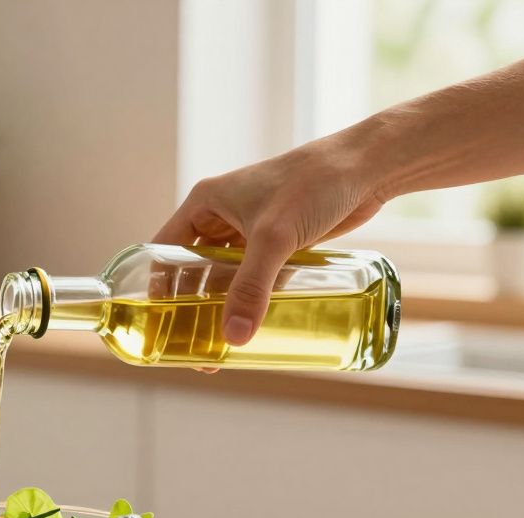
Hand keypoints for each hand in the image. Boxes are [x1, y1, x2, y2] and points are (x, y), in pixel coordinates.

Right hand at [152, 136, 385, 345]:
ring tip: (218, 345)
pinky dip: (252, 300)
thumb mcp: (274, 237)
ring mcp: (251, 231)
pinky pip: (256, 278)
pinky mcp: (279, 242)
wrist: (367, 167)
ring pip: (225, 277)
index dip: (157, 287)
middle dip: (190, 306)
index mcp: (204, 204)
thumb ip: (252, 287)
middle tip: (191, 345)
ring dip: (221, 307)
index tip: (156, 323)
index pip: (164, 251)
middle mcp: (222, 217)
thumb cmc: (313, 183)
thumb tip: (235, 336)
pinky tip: (252, 326)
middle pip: (193, 270)